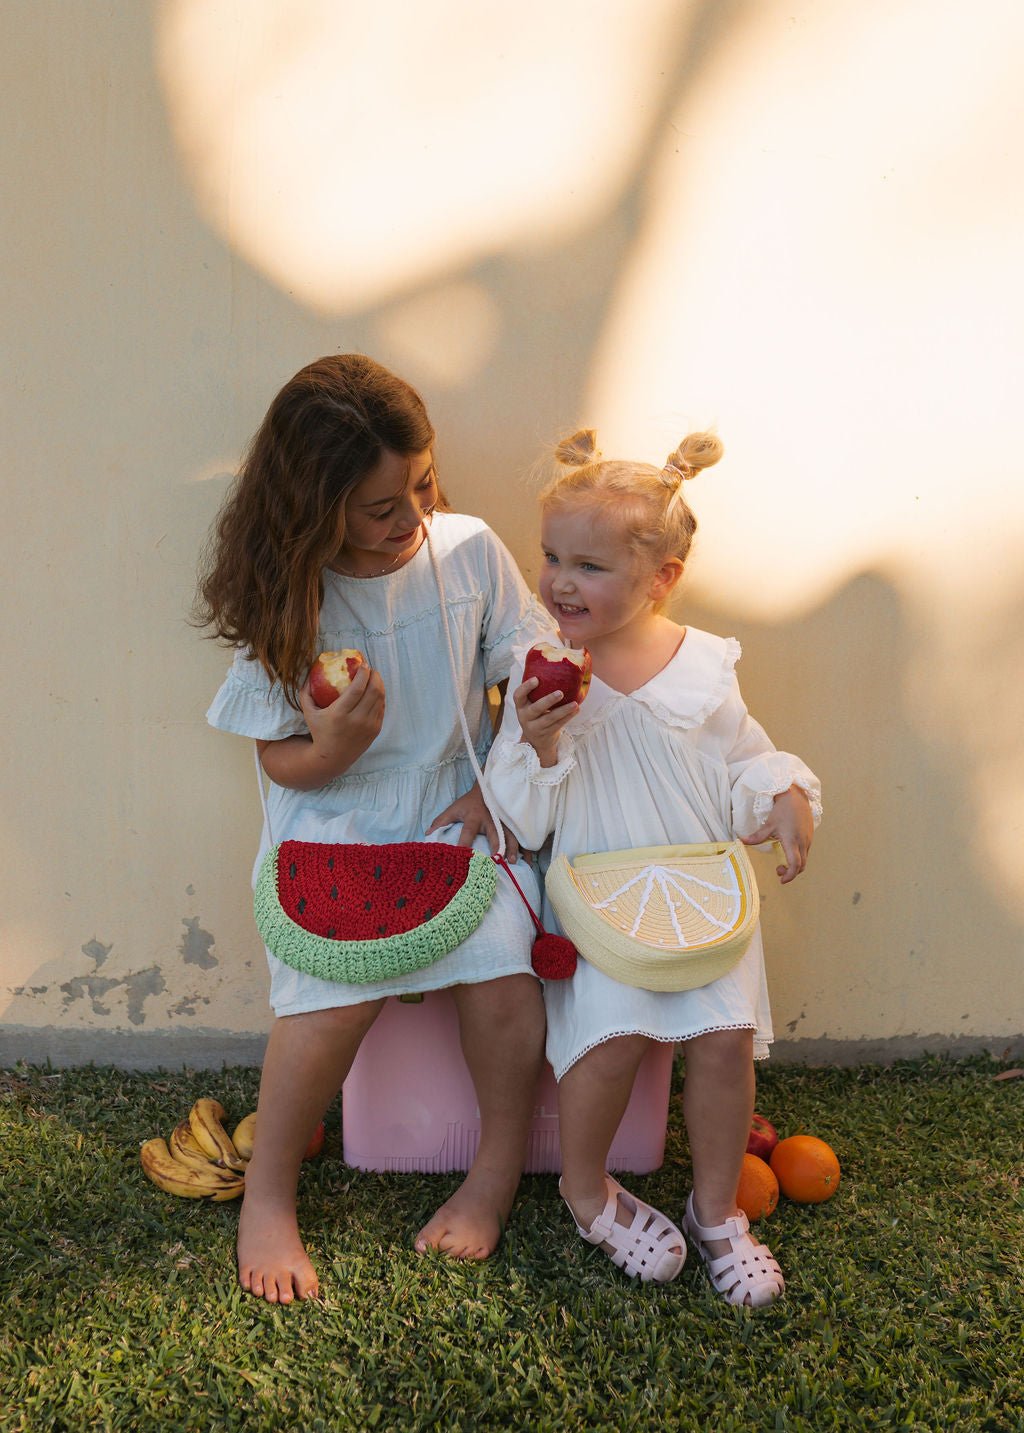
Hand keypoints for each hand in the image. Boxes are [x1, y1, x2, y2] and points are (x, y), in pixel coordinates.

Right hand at [297, 663, 385, 778]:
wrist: (332, 759)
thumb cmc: (319, 732)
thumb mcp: (308, 713)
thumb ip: (306, 693)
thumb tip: (308, 674)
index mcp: (340, 714)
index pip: (357, 689)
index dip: (363, 673)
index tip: (362, 663)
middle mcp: (356, 720)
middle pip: (373, 691)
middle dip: (374, 675)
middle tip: (369, 668)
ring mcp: (368, 726)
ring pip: (380, 699)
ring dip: (379, 684)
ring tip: (373, 677)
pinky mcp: (375, 730)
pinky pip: (381, 708)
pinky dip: (380, 697)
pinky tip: (374, 691)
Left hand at [426, 782, 519, 861]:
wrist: (487, 787)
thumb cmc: (468, 803)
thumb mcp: (454, 809)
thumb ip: (440, 822)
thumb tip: (426, 835)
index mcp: (473, 817)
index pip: (467, 831)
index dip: (464, 843)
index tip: (462, 857)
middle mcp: (491, 820)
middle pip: (495, 834)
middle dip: (498, 847)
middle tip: (500, 861)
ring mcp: (504, 822)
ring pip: (511, 836)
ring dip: (513, 849)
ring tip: (513, 862)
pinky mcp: (512, 824)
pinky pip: (521, 837)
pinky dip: (526, 849)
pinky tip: (528, 861)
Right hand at [512, 678, 576, 767]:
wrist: (537, 740)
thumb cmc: (537, 714)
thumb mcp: (532, 704)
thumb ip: (538, 691)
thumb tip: (555, 667)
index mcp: (521, 706)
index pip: (518, 695)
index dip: (526, 687)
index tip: (536, 679)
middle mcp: (525, 717)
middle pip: (535, 709)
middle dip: (548, 700)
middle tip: (560, 693)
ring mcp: (535, 727)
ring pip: (550, 718)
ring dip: (563, 710)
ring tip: (575, 704)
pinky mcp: (545, 735)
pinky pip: (558, 725)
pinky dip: (568, 717)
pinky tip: (576, 710)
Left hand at [741, 785, 813, 883]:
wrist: (796, 797)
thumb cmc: (782, 810)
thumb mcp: (768, 824)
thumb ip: (757, 837)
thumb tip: (742, 842)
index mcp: (791, 841)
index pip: (795, 864)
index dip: (789, 875)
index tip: (782, 880)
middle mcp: (802, 842)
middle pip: (801, 866)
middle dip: (791, 873)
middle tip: (778, 870)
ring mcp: (808, 839)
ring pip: (804, 859)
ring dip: (794, 865)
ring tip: (781, 862)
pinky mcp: (810, 836)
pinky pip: (806, 851)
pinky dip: (798, 857)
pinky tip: (788, 850)